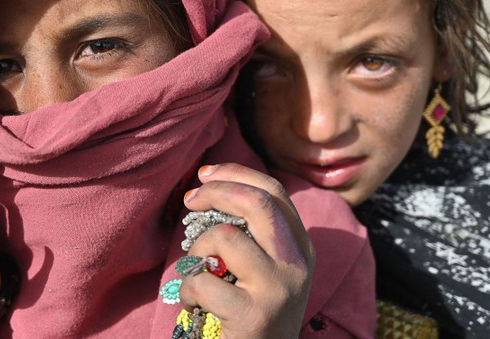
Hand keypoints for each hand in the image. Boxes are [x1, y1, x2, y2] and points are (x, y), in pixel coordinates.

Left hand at [179, 164, 314, 338]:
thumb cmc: (252, 313)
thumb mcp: (264, 268)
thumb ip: (250, 233)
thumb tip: (206, 187)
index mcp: (301, 248)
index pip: (273, 191)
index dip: (236, 174)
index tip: (205, 175)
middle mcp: (297, 264)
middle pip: (257, 203)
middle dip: (216, 191)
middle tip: (190, 200)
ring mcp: (279, 289)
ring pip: (225, 238)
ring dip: (196, 251)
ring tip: (197, 273)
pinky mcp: (254, 315)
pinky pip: (203, 281)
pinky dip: (187, 289)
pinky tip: (194, 303)